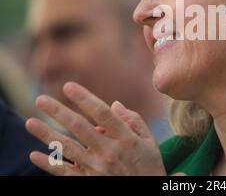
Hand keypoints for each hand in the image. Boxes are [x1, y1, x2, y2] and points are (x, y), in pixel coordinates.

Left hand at [25, 82, 165, 175]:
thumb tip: (114, 104)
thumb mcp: (150, 142)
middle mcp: (110, 152)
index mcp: (126, 138)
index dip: (84, 98)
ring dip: (47, 135)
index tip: (68, 86)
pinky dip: (49, 164)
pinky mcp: (89, 182)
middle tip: (40, 99)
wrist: (149, 195)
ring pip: (68, 148)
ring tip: (30, 122)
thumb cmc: (150, 167)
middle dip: (59, 112)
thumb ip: (134, 121)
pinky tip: (34, 154)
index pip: (102, 113)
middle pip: (80, 128)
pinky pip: (66, 173)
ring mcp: (98, 169)